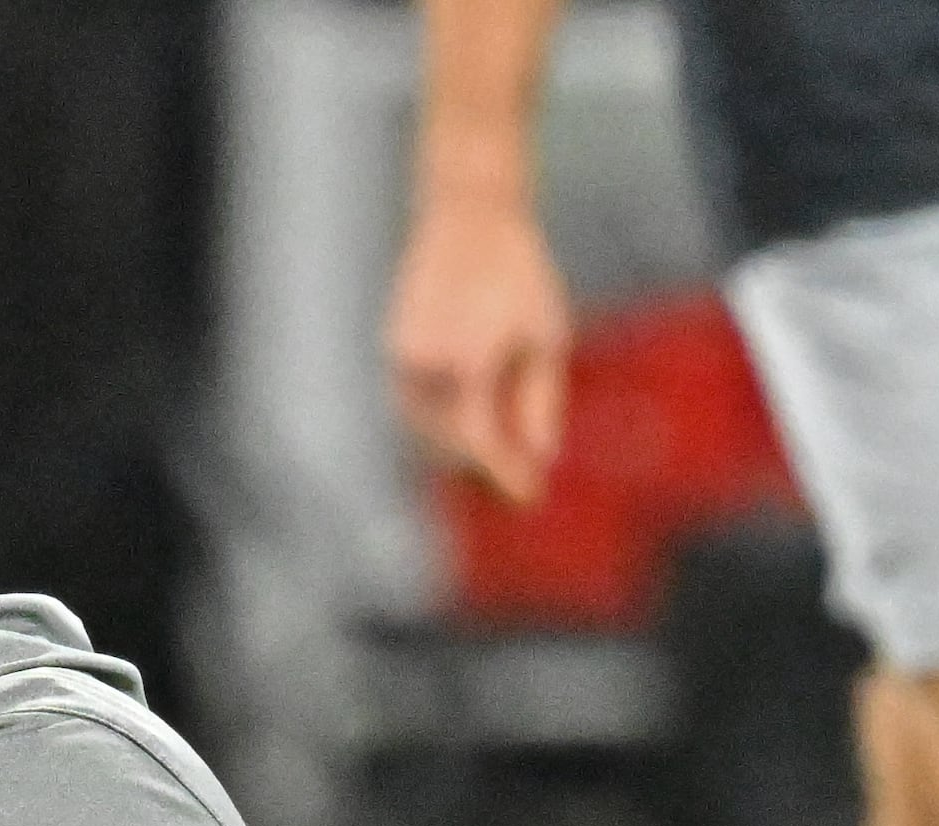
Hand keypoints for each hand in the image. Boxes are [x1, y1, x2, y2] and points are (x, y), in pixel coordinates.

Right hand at [384, 191, 573, 504]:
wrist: (468, 217)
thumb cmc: (518, 273)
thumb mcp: (547, 335)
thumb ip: (542, 400)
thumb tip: (540, 455)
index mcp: (469, 362)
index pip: (483, 441)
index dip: (506, 473)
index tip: (530, 495)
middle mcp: (427, 365)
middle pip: (453, 440)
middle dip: (484, 461)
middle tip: (519, 475)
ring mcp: (402, 358)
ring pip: (427, 426)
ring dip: (460, 441)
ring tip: (497, 443)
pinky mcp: (391, 350)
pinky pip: (414, 402)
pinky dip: (440, 415)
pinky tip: (466, 410)